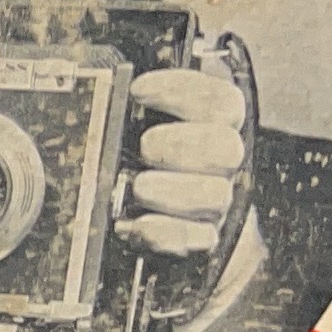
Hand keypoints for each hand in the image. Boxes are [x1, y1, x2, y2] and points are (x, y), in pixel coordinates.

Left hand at [117, 63, 248, 262]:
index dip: (182, 91)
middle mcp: (220, 165)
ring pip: (216, 196)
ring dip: (173, 191)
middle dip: (181, 145)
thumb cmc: (135, 159)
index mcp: (211, 127)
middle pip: (227, 149)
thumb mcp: (131, 126)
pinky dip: (163, 232)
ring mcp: (214, 205)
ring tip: (140, 187)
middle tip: (146, 146)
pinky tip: (135, 225)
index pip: (221, 102)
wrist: (151, 218)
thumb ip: (127, 108)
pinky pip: (197, 241)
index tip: (138, 90)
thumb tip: (105, 95)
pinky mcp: (201, 241)